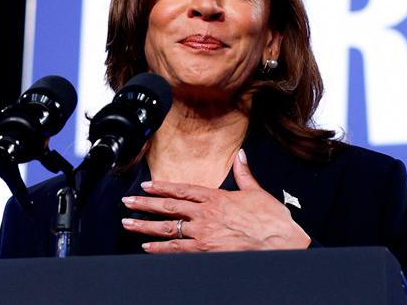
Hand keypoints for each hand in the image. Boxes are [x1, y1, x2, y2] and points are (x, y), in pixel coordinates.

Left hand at [121, 149, 311, 252]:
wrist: (279, 241)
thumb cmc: (270, 219)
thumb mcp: (256, 191)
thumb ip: (244, 173)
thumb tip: (241, 155)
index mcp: (216, 197)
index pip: (182, 190)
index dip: (162, 187)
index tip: (146, 186)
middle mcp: (206, 214)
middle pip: (168, 207)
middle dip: (145, 205)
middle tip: (127, 203)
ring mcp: (203, 233)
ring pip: (168, 228)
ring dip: (145, 226)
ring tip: (128, 224)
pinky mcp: (205, 251)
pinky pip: (176, 250)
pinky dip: (160, 248)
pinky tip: (147, 247)